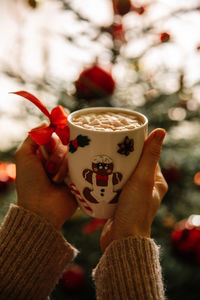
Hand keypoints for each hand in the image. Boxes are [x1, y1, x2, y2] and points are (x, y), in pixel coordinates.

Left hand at [15, 127, 76, 229]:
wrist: (42, 209)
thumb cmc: (30, 183)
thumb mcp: (23, 156)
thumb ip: (33, 137)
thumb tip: (46, 122)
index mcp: (43, 154)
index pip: (54, 135)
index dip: (57, 132)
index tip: (60, 130)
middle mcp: (56, 159)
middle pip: (65, 143)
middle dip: (56, 153)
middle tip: (49, 167)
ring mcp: (68, 168)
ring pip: (73, 154)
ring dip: (62, 165)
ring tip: (55, 179)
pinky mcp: (78, 176)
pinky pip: (81, 165)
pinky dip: (72, 170)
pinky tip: (65, 181)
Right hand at [100, 128, 167, 251]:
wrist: (121, 239)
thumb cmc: (135, 210)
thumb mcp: (143, 179)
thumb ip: (150, 156)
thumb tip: (161, 131)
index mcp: (156, 181)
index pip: (148, 156)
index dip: (137, 145)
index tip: (123, 136)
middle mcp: (145, 188)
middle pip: (133, 165)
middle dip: (121, 156)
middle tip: (108, 145)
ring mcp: (131, 195)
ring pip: (121, 174)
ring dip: (112, 167)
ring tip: (100, 156)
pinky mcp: (119, 201)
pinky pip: (112, 185)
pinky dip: (106, 179)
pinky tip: (96, 173)